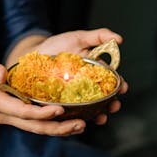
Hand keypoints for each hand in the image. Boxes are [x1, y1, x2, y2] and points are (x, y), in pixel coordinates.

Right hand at [0, 54, 88, 137]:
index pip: (22, 112)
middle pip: (34, 126)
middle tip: (81, 124)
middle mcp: (4, 114)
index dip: (41, 113)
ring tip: (82, 125)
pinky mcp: (15, 114)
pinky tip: (70, 120)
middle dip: (58, 127)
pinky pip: (36, 123)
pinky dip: (53, 123)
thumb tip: (2, 74)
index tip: (59, 110)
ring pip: (37, 128)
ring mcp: (10, 117)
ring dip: (59, 129)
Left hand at [6, 27, 127, 126]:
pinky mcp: (61, 102)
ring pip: (90, 108)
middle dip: (111, 104)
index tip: (123, 88)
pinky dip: (76, 117)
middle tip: (114, 106)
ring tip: (100, 118)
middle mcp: (86, 86)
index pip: (111, 81)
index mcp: (94, 72)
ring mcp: (74, 95)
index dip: (119, 85)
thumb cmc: (58, 45)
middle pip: (104, 98)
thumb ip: (98, 36)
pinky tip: (80, 120)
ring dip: (98, 114)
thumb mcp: (79, 38)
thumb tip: (118, 39)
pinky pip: (71, 112)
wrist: (34, 53)